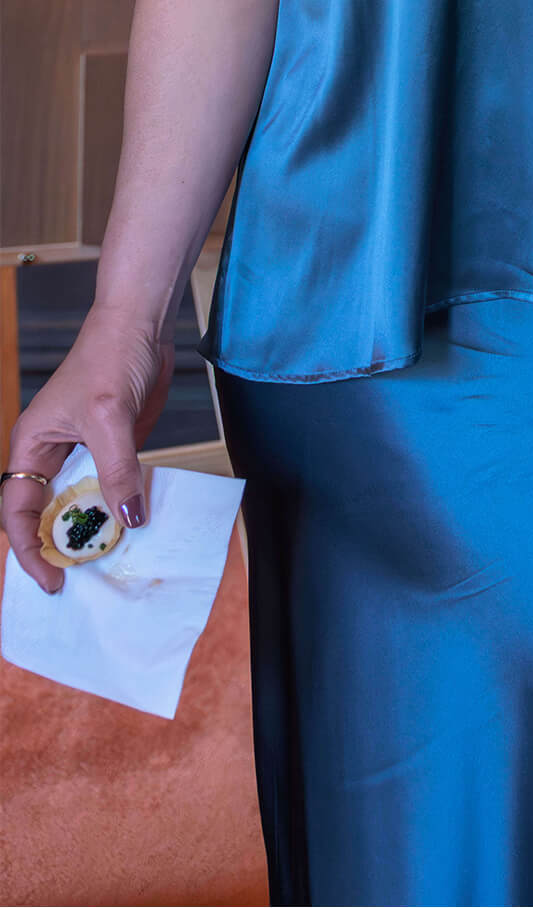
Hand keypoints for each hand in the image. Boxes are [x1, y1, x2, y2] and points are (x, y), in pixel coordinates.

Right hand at [2, 308, 173, 593]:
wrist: (141, 325)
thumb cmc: (109, 357)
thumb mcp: (110, 417)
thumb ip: (117, 470)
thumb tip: (128, 519)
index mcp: (31, 447)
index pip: (17, 512)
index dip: (28, 549)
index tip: (51, 578)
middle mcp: (51, 455)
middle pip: (44, 515)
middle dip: (56, 549)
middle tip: (78, 583)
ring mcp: (83, 453)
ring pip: (79, 504)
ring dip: (91, 532)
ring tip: (107, 565)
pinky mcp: (112, 448)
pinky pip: (110, 488)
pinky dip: (118, 509)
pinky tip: (134, 527)